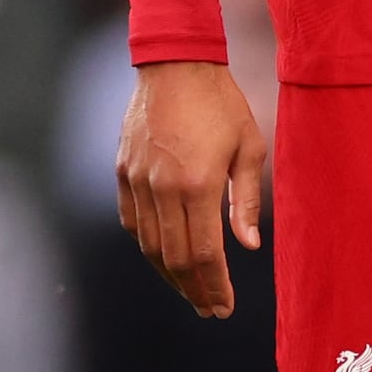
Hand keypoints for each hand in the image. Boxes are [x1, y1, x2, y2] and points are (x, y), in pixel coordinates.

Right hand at [115, 58, 268, 318]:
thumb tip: (249, 246)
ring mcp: (138, 181)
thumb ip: (245, 199)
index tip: (224, 306)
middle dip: (194, 290)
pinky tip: (164, 258)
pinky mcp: (123, 172)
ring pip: (150, 245)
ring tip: (190, 291)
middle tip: (209, 308)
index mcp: (197, 184)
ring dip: (170, 275)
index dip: (214, 286)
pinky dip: (148, 246)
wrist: (174, 63)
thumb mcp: (248, 147)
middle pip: (175, 258)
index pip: (204, 254)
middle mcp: (163, 188)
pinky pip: (133, 222)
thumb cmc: (220, 103)